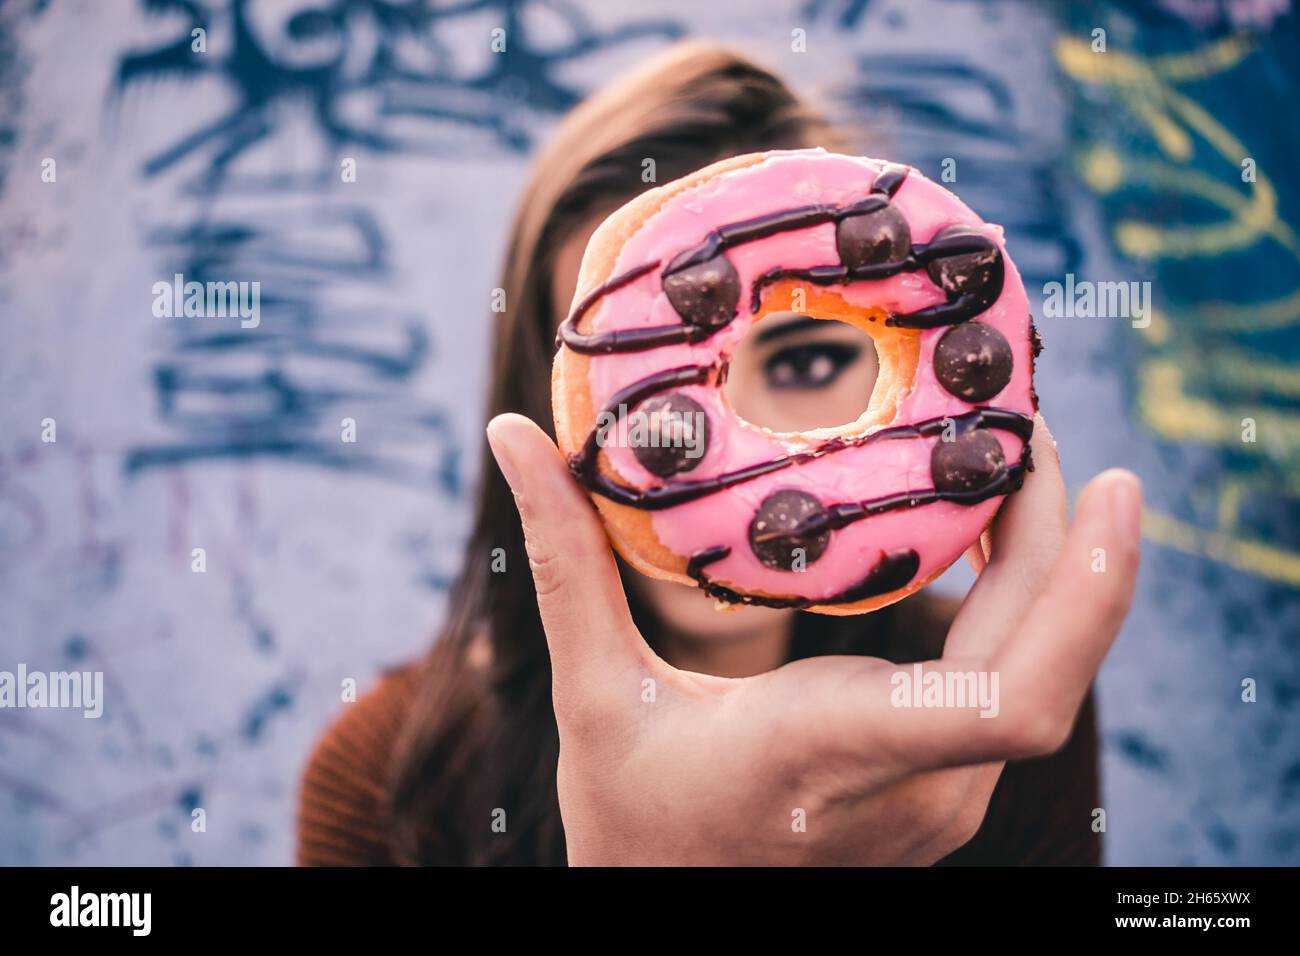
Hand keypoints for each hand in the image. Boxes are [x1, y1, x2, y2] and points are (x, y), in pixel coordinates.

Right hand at [486, 412, 1140, 864]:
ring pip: (1041, 673)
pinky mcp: (942, 789)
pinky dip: (1020, 602)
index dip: (1084, 596)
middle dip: (1069, 537)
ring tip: (1012, 452)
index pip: (1008, 703)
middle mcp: (914, 784)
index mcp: (831, 750)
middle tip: (1035, 420)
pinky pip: (1010, 686)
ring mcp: (939, 795)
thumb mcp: (592, 694)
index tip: (1104, 483)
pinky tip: (981, 529)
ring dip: (1050, 564)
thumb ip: (565, 562)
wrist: (672, 919)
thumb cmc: (631, 821)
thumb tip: (508, 435)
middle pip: (1048, 661)